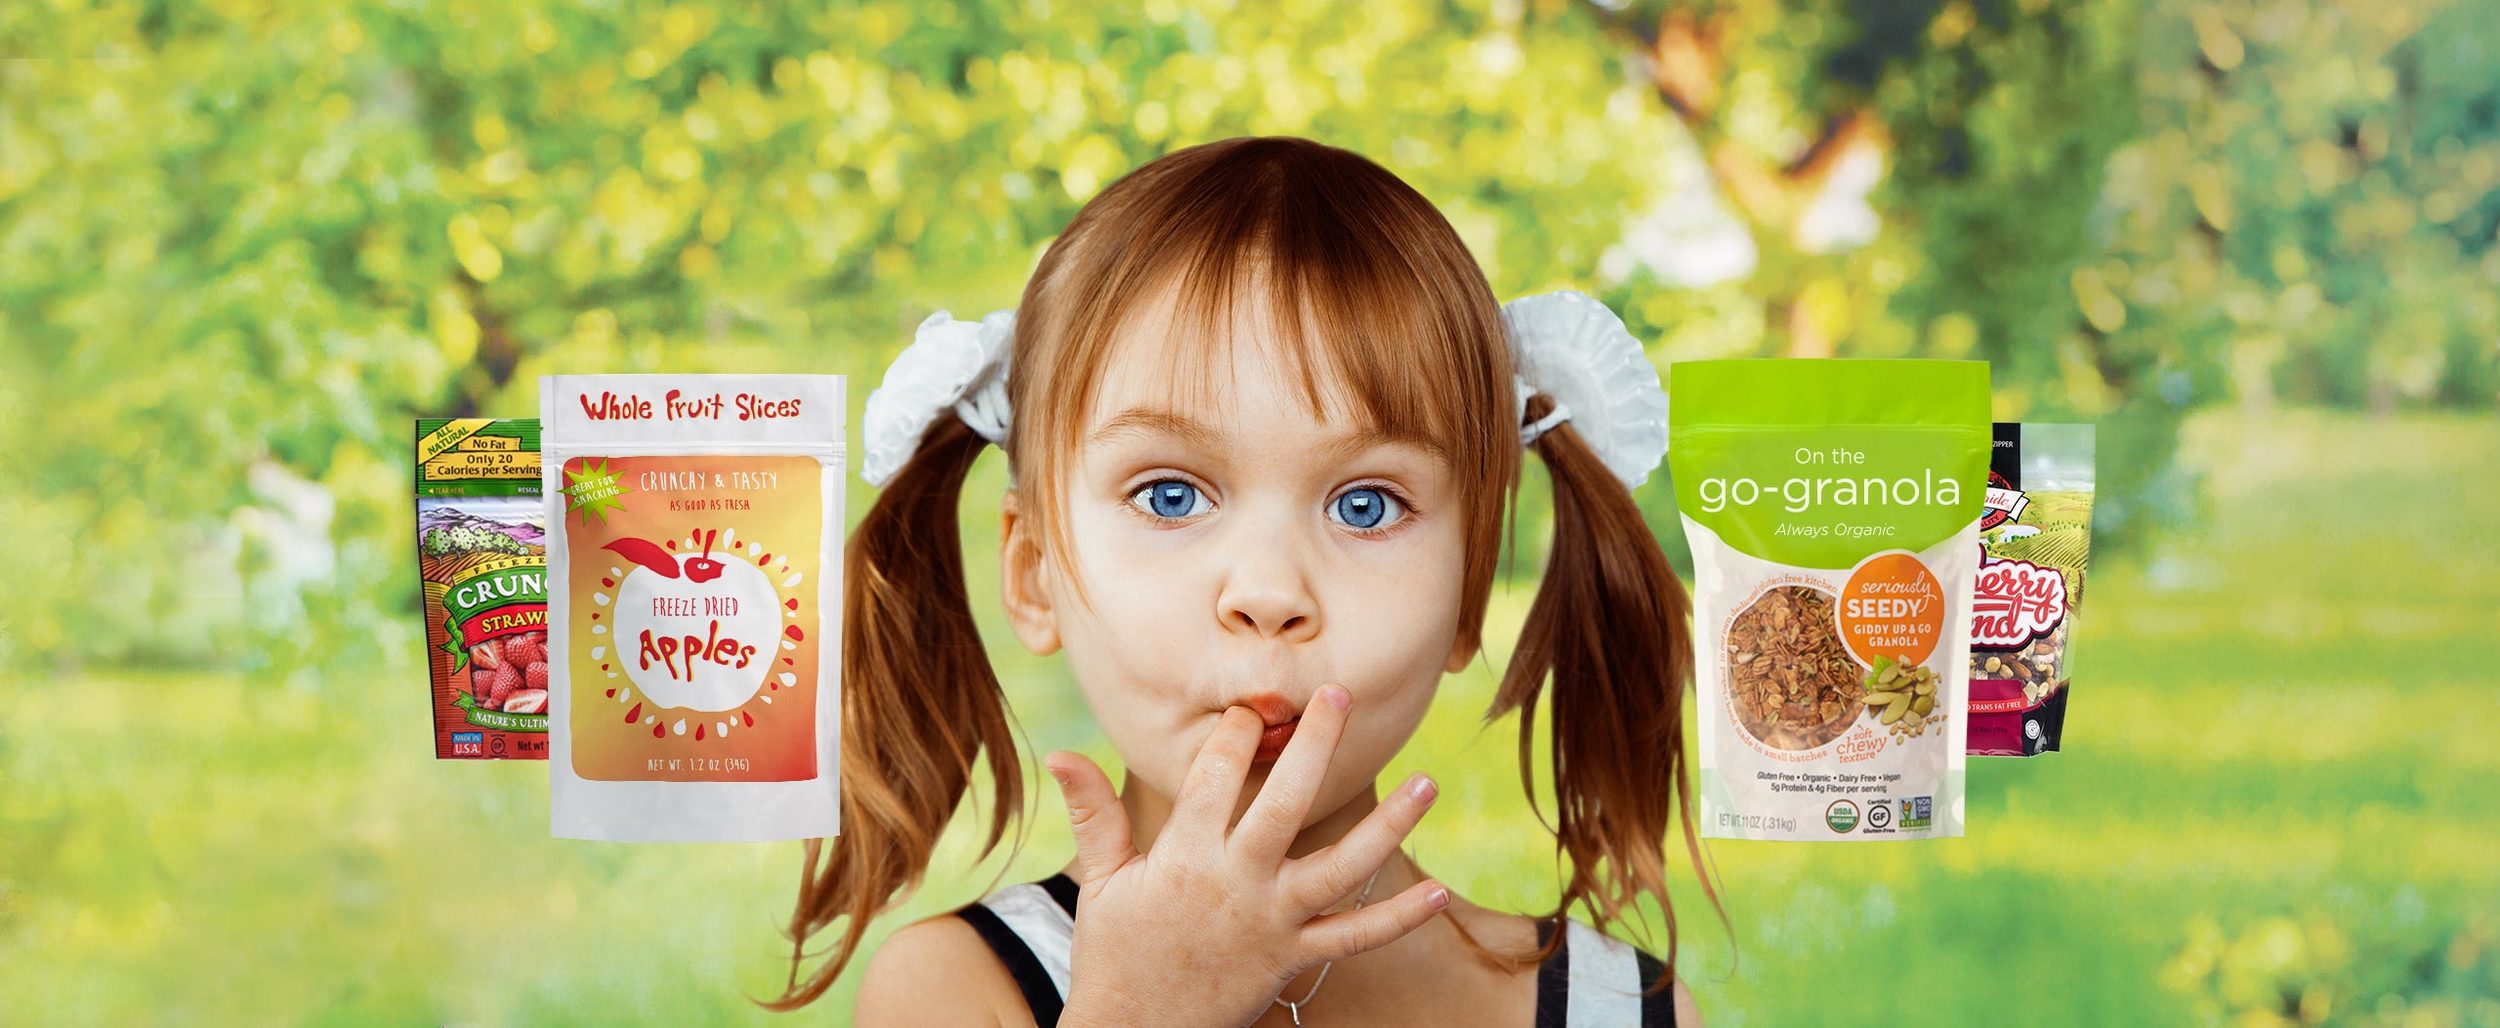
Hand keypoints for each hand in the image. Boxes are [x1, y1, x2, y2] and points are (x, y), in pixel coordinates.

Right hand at [1045, 684, 1448, 1027]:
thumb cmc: (1116, 953)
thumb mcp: (1101, 882)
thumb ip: (1095, 814)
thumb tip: (1062, 752)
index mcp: (1186, 857)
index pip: (1214, 777)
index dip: (1235, 735)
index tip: (1253, 703)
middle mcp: (1237, 883)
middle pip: (1286, 804)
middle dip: (1315, 746)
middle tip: (1340, 695)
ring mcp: (1272, 921)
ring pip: (1341, 867)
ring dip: (1388, 825)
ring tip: (1428, 784)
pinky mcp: (1294, 958)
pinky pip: (1356, 938)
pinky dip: (1399, 919)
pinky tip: (1439, 893)